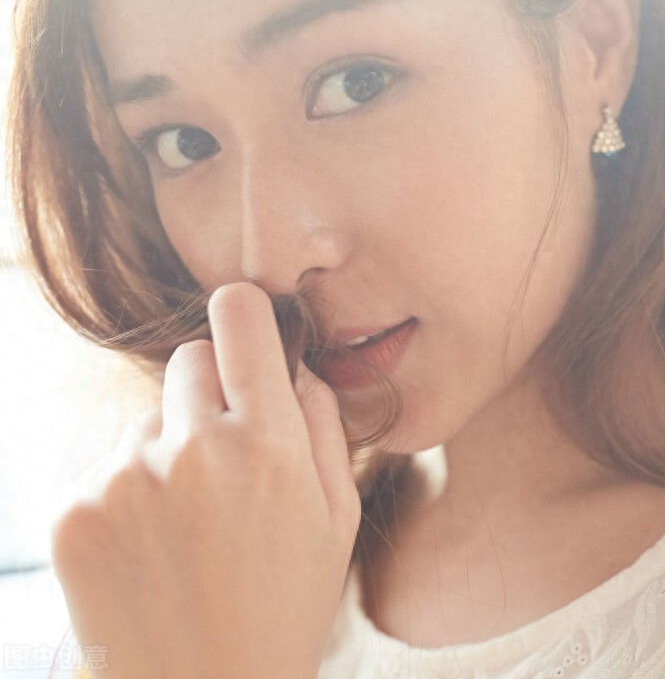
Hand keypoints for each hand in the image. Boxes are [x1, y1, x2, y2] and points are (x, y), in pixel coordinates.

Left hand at [50, 283, 360, 678]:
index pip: (239, 318)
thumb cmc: (285, 606)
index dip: (243, 313)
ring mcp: (124, 479)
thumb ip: (325, 426)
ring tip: (188, 528)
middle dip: (210, 392)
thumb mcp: (337, 518)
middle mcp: (191, 447)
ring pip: (147, 420)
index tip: (242, 322)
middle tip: (226, 458)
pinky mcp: (73, 513)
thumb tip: (296, 363)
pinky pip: (105, 467)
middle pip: (189, 359)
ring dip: (166, 451)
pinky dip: (125, 496)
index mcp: (267, 443)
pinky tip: (151, 551)